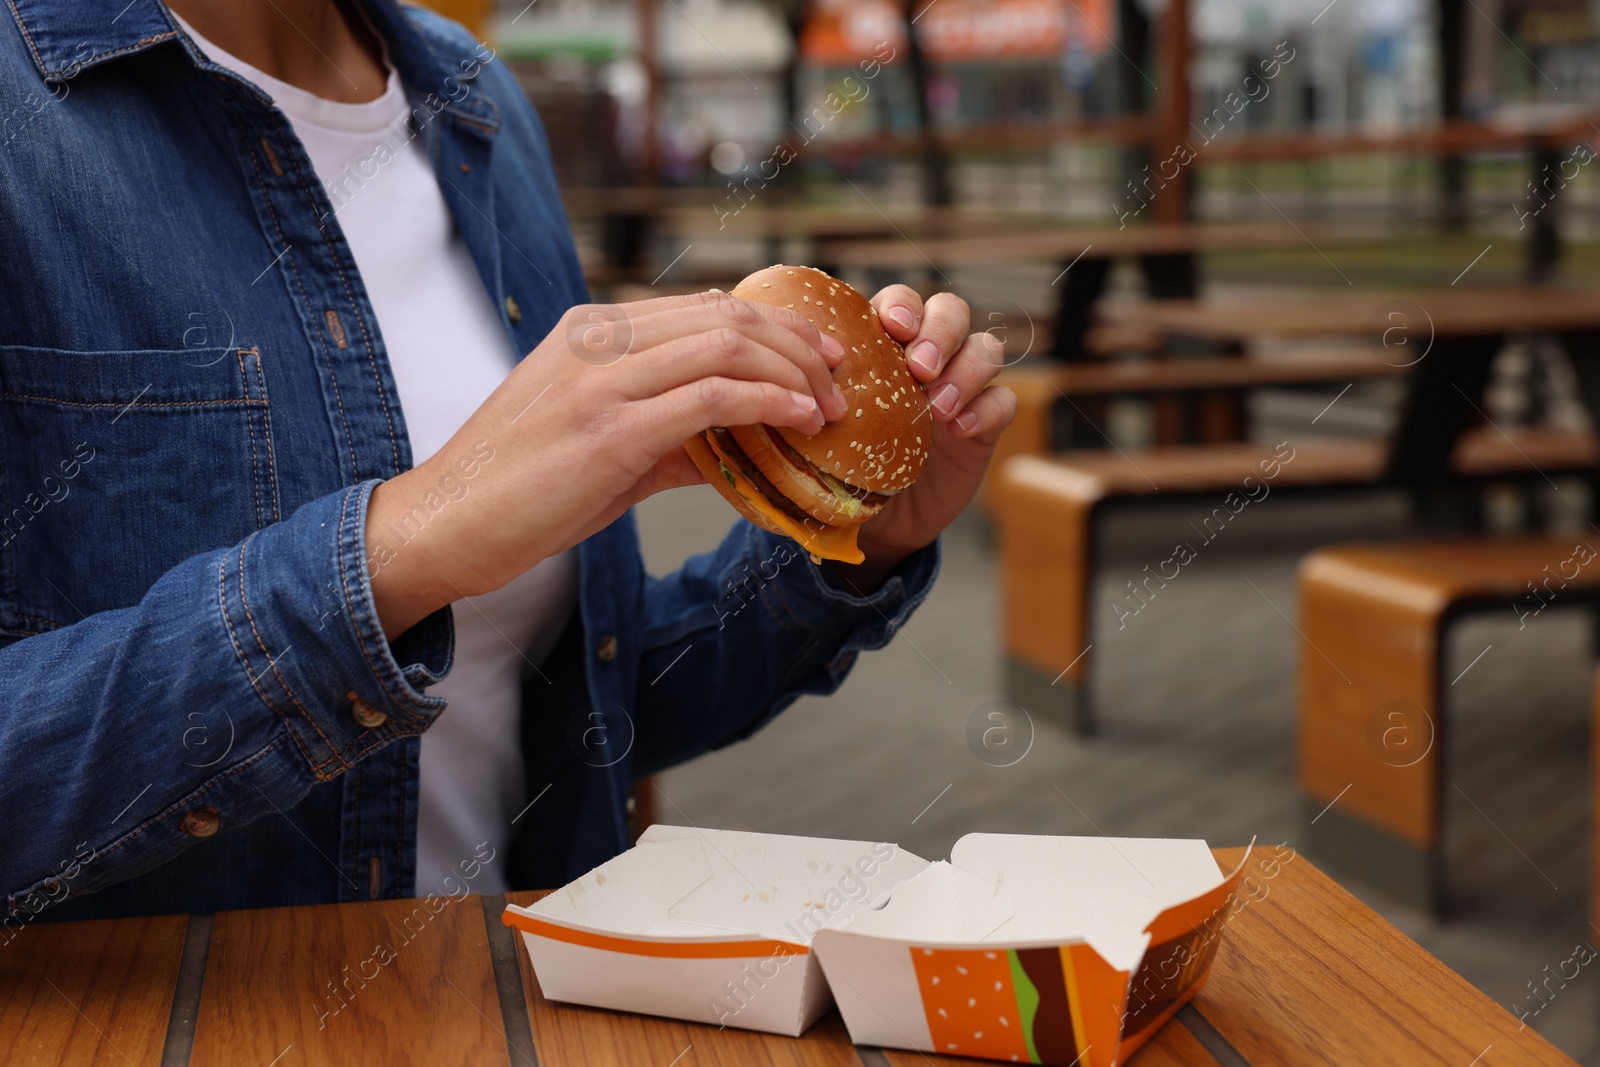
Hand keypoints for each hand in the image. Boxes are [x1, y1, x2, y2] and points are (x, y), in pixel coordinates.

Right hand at [367, 291, 848, 637]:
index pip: (707, 308)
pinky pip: (710, 397)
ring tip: (829, 409)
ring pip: (726, 345)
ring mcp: (601, 381)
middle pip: (727, 316)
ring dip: (793, 374)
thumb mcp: (601, 444)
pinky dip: (765, 401)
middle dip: (799, 343)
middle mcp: (598, 340)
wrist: (444, 523)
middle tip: (842, 381)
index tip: (822, 355)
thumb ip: (670, 434)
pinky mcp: (608, 430)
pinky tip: (797, 419)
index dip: (778, 324)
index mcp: (593, 331)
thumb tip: (738, 444)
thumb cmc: (520, 490)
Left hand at [829, 286, 1016, 591]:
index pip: (901, 302)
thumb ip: (802, 401)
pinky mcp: (984, 423)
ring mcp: (962, 386)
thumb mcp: (816, 429)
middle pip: (951, 311)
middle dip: (938, 330)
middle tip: (919, 366)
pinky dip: (986, 408)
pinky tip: (961, 428)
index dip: (901, 306)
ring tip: (938, 405)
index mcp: (884, 345)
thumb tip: (761, 387)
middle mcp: (928, 355)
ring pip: (985, 347)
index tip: (891, 328)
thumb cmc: (842, 465)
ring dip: (966, 368)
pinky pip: (1003, 401)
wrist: (876, 521)